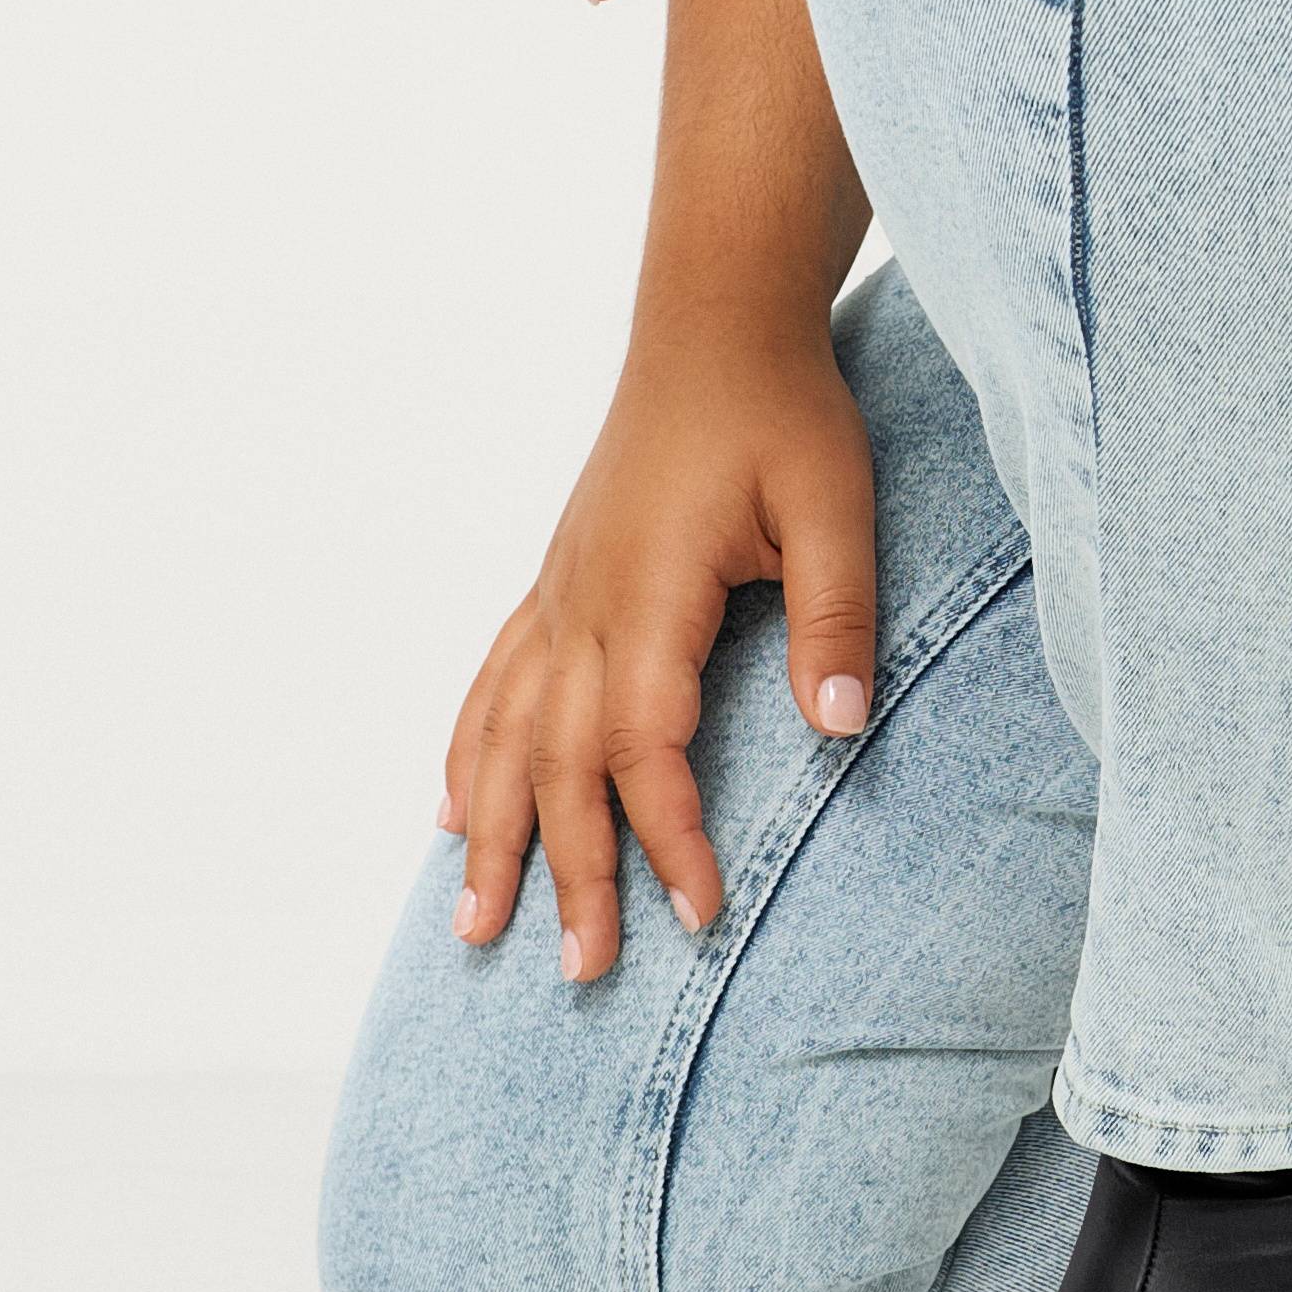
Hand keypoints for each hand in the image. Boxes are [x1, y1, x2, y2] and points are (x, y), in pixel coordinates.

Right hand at [442, 312, 876, 976]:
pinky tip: (450, 808)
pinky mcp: (559, 577)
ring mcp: (560, 589)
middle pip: (560, 762)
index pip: (643, 745)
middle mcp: (583, 600)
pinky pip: (495, 680)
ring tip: (474, 926)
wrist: (717, 319)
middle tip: (581, 972)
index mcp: (649, 591)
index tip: (697, 914)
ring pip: (506, 733)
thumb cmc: (782, 408)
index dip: (666, 836)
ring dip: (491, 831)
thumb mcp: (835, 503)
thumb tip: (841, 725)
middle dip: (567, 872)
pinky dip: (469, 751)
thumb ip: (836, 614)